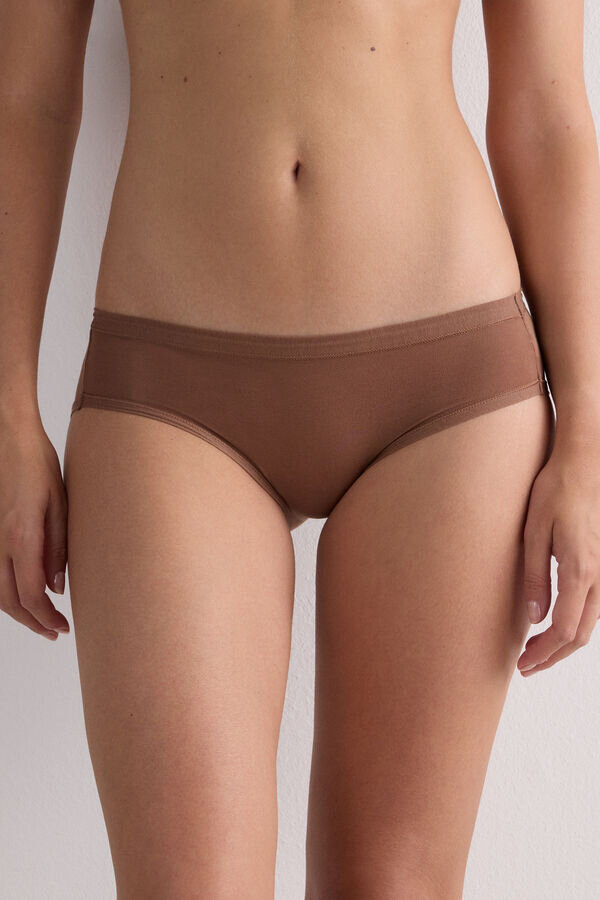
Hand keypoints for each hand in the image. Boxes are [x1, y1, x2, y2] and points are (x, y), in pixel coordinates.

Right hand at [0, 416, 69, 639]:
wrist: (8, 436)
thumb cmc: (36, 464)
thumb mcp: (60, 504)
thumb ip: (58, 548)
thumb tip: (57, 587)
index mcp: (20, 537)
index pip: (30, 595)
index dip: (46, 618)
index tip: (62, 628)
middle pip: (8, 601)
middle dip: (32, 622)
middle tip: (54, 631)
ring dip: (16, 610)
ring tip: (40, 618)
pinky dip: (4, 591)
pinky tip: (21, 593)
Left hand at [518, 440, 599, 675]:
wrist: (586, 463)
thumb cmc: (556, 492)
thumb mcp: (534, 533)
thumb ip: (536, 578)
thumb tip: (534, 618)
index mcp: (579, 571)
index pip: (563, 630)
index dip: (543, 653)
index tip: (523, 663)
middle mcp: (599, 576)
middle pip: (580, 635)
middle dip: (552, 656)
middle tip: (525, 666)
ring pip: (590, 624)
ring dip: (563, 643)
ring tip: (535, 651)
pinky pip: (594, 606)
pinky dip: (575, 625)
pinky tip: (554, 625)